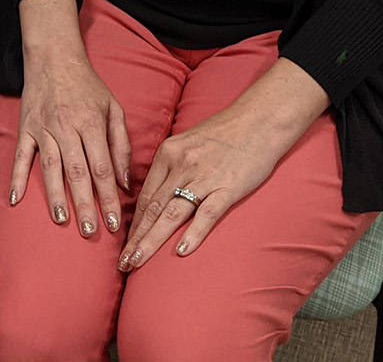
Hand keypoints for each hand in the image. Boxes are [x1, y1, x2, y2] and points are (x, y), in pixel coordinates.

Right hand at [12, 0, 130, 239]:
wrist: (54, 57)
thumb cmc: (88, 85)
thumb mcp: (114, 108)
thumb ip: (122, 145)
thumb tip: (126, 182)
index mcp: (92, 122)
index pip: (103, 167)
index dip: (109, 197)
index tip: (116, 222)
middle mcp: (67, 127)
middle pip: (78, 172)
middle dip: (86, 204)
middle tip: (91, 231)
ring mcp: (43, 128)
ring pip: (50, 167)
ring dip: (56, 196)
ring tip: (63, 221)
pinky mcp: (25, 128)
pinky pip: (20, 156)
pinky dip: (16, 177)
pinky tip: (15, 199)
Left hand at [119, 59, 327, 270]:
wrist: (260, 119)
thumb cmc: (225, 132)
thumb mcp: (188, 142)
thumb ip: (171, 166)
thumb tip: (157, 194)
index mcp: (168, 153)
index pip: (145, 196)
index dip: (133, 224)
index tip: (124, 245)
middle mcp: (181, 165)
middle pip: (153, 208)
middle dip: (136, 239)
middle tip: (123, 263)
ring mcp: (204, 177)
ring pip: (171, 214)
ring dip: (152, 241)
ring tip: (137, 262)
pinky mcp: (228, 187)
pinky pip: (206, 213)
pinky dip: (193, 233)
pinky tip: (180, 251)